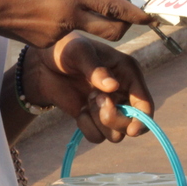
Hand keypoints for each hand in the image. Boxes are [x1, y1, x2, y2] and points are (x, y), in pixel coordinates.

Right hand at [0, 0, 153, 47]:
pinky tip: (54, 10)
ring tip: (90, 8)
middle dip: (125, 25)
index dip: (137, 12)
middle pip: (112, 30)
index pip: (115, 7)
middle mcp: (68, 17)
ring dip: (98, 25)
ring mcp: (57, 33)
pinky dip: (72, 25)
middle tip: (127, 13)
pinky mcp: (44, 42)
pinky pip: (68, 34)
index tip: (153, 16)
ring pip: (90, 33)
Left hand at [23, 33, 154, 142]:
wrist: (41, 63)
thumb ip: (95, 69)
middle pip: (132, 124)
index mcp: (128, 73)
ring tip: (87, 100)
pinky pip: (97, 136)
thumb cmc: (63, 49)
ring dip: (99, 122)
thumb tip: (113, 87)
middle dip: (113, 118)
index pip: (145, 104)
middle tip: (94, 99)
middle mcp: (123, 92)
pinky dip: (87, 127)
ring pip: (115, 135)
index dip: (143, 120)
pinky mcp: (93, 118)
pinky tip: (79, 110)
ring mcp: (109, 107)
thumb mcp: (78, 52)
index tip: (131, 130)